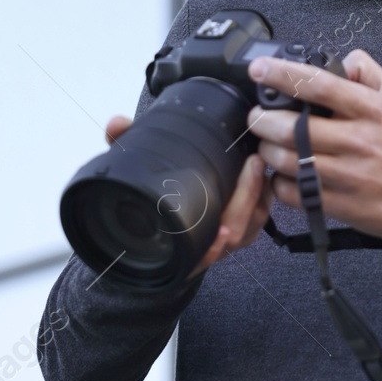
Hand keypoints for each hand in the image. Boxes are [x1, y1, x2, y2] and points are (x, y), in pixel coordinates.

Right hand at [105, 115, 274, 279]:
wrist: (154, 228)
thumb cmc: (143, 206)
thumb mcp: (132, 176)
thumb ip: (122, 149)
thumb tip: (116, 123)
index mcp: (177, 247)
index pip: (198, 256)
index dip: (212, 249)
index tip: (223, 230)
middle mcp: (203, 248)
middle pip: (234, 236)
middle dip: (246, 202)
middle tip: (250, 165)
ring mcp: (224, 240)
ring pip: (250, 228)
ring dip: (257, 198)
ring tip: (257, 166)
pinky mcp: (239, 227)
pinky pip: (257, 220)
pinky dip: (262, 200)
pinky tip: (265, 178)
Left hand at [244, 50, 381, 239]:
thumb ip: (367, 72)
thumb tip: (338, 60)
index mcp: (373, 110)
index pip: (320, 85)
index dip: (284, 75)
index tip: (259, 69)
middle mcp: (360, 141)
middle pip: (294, 128)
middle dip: (263, 120)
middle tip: (257, 115)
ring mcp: (350, 175)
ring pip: (289, 161)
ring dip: (267, 151)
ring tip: (267, 143)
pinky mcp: (341, 204)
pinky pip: (295, 193)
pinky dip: (279, 182)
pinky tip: (283, 173)